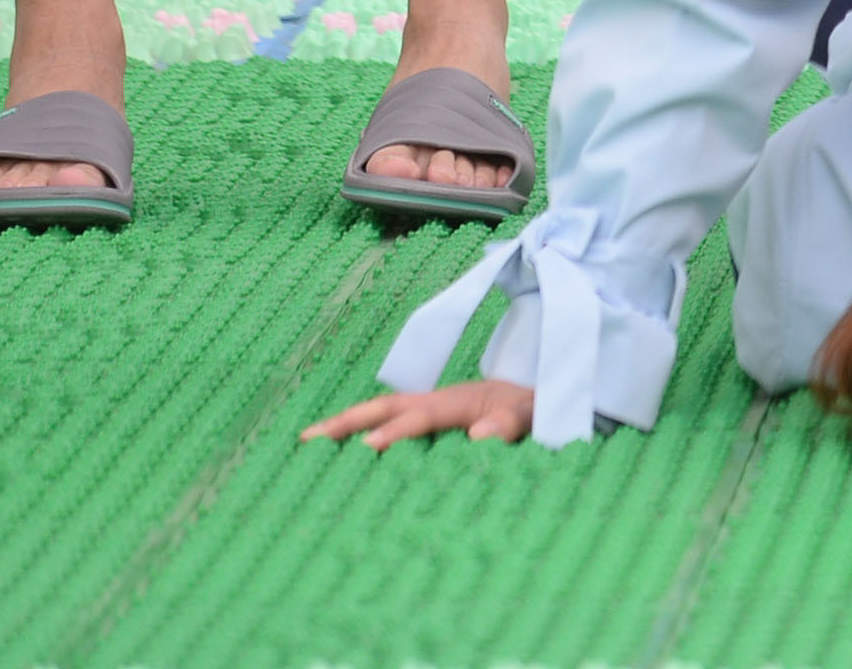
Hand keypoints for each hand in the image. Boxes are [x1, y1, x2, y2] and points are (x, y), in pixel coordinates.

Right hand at [303, 381, 534, 449]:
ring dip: (346, 425)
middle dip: (347, 421)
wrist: (545, 394)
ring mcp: (431, 407)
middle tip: (306, 440)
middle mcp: (439, 400)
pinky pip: (391, 422)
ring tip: (306, 447)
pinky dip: (362, 432)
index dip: (396, 431)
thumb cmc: (538, 408)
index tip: (368, 448)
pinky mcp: (430, 419)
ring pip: (382, 413)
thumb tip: (480, 436)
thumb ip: (513, 423)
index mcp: (461, 401)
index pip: (421, 416)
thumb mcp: (536, 415)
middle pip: (386, 406)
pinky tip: (339, 456)